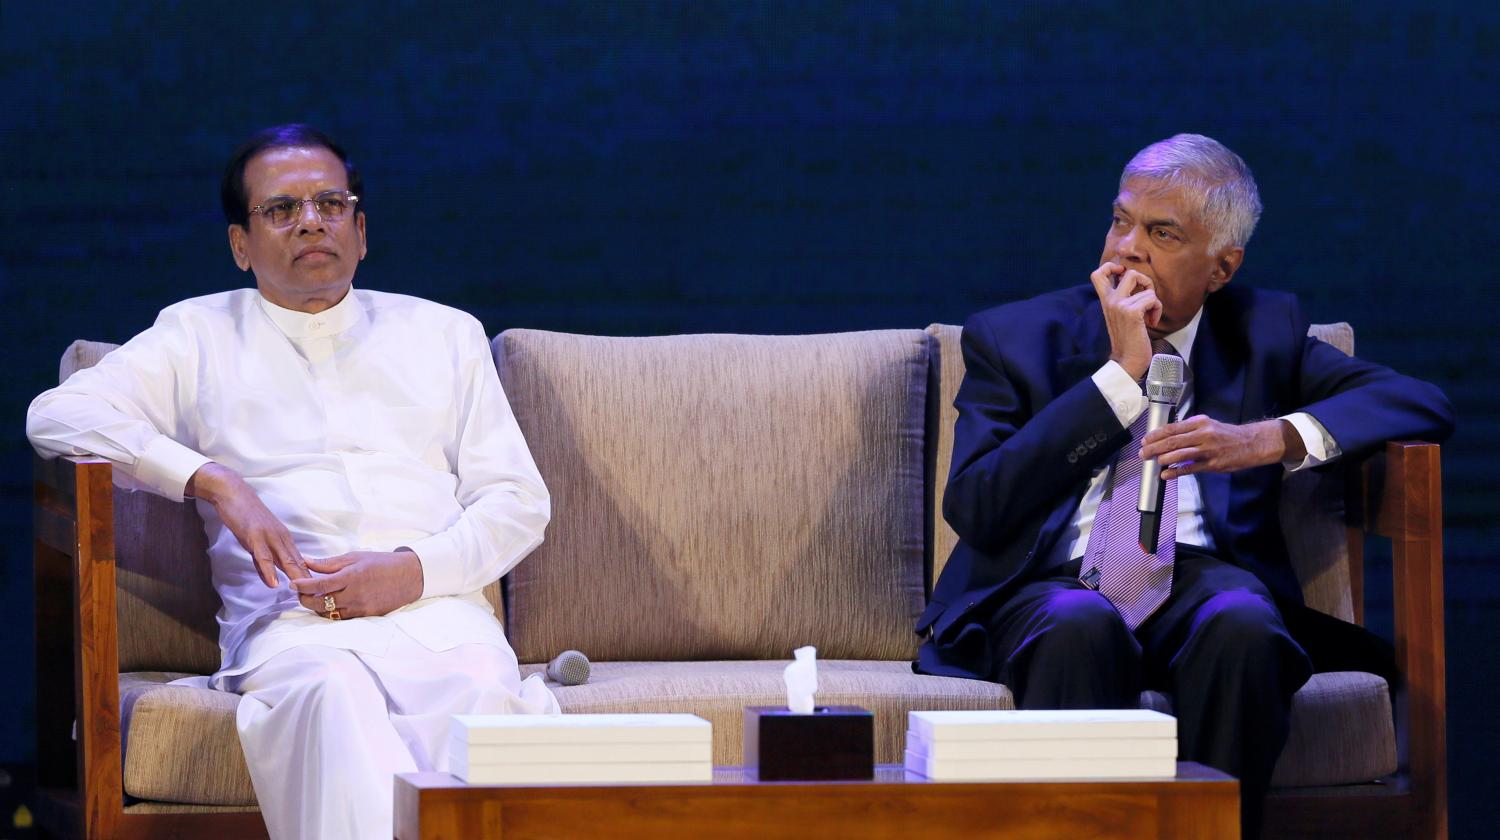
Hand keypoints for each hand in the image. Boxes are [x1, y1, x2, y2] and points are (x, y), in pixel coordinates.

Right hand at [188, 462, 308, 587]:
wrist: (234, 494)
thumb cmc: (246, 517)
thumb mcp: (258, 540)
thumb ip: (264, 560)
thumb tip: (270, 579)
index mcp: (284, 539)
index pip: (300, 561)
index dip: (308, 577)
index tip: (317, 591)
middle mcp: (281, 538)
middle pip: (298, 562)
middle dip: (308, 581)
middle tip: (316, 597)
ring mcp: (269, 537)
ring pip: (285, 560)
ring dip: (294, 577)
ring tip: (301, 593)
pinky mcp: (255, 536)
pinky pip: (263, 556)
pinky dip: (269, 570)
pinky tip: (273, 583)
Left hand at [289, 550, 424, 618]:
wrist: (409, 577)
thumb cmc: (382, 563)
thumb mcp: (355, 557)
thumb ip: (329, 563)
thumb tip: (306, 562)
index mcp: (351, 577)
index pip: (319, 586)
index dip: (302, 586)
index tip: (293, 583)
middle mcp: (354, 595)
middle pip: (320, 604)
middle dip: (305, 599)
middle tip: (300, 592)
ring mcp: (360, 608)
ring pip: (328, 614)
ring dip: (316, 608)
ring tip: (313, 598)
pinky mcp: (366, 616)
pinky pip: (342, 618)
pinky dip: (331, 613)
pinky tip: (329, 605)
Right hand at [1089, 262, 1161, 379]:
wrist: (1126, 360)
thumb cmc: (1128, 339)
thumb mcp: (1120, 316)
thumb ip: (1123, 300)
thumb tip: (1137, 284)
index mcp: (1105, 301)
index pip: (1097, 274)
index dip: (1111, 266)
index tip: (1122, 275)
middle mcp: (1110, 301)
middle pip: (1129, 272)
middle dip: (1145, 280)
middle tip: (1146, 295)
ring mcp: (1120, 305)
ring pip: (1146, 287)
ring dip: (1154, 301)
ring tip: (1150, 315)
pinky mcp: (1131, 312)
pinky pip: (1152, 299)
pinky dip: (1157, 310)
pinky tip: (1151, 322)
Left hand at [1141, 416, 1294, 478]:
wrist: (1251, 443)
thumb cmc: (1227, 434)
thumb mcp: (1208, 424)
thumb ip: (1189, 428)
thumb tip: (1167, 435)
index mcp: (1200, 422)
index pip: (1172, 428)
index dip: (1156, 435)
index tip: (1145, 440)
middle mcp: (1203, 434)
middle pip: (1172, 441)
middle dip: (1154, 448)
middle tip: (1143, 454)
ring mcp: (1208, 450)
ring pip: (1180, 454)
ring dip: (1163, 459)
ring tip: (1152, 462)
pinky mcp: (1213, 464)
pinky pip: (1190, 469)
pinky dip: (1176, 472)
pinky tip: (1165, 475)